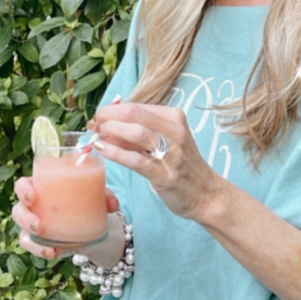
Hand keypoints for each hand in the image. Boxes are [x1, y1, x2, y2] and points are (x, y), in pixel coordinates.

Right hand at [11, 177, 119, 259]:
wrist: (92, 223)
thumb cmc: (88, 199)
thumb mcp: (96, 194)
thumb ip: (105, 196)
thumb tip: (113, 204)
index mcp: (43, 186)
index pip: (22, 184)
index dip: (23, 189)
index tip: (33, 194)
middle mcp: (34, 206)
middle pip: (18, 210)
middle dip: (24, 218)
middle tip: (39, 224)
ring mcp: (36, 226)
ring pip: (22, 232)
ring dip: (31, 238)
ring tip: (47, 244)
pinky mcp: (42, 242)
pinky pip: (34, 248)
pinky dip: (41, 250)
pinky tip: (53, 252)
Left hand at [89, 102, 221, 222]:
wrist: (206, 193)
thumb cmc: (180, 164)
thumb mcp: (164, 140)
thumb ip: (138, 132)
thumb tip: (106, 125)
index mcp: (173, 116)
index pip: (136, 106)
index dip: (112, 109)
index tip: (98, 117)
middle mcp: (174, 130)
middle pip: (134, 113)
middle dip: (108, 116)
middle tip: (94, 125)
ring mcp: (171, 151)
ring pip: (135, 132)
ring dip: (111, 131)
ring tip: (97, 136)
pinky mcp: (164, 173)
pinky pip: (135, 159)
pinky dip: (115, 152)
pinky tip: (103, 150)